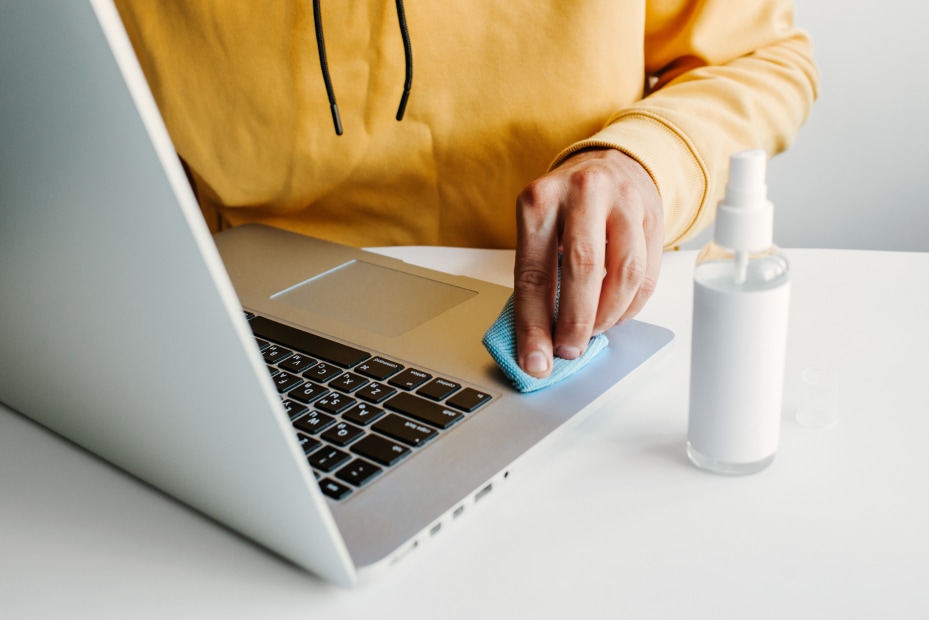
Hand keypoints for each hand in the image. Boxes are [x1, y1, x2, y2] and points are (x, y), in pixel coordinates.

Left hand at [514, 148, 662, 377]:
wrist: (609, 165)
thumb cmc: (567, 207)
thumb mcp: (539, 227)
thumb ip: (539, 275)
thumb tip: (538, 340)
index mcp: (539, 200)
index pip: (534, 273)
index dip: (534, 325)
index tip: (536, 360)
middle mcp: (582, 193)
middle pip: (582, 269)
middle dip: (575, 322)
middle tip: (569, 349)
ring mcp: (623, 201)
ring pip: (623, 274)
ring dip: (607, 315)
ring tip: (593, 329)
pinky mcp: (653, 215)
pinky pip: (647, 274)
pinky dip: (631, 306)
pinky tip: (615, 314)